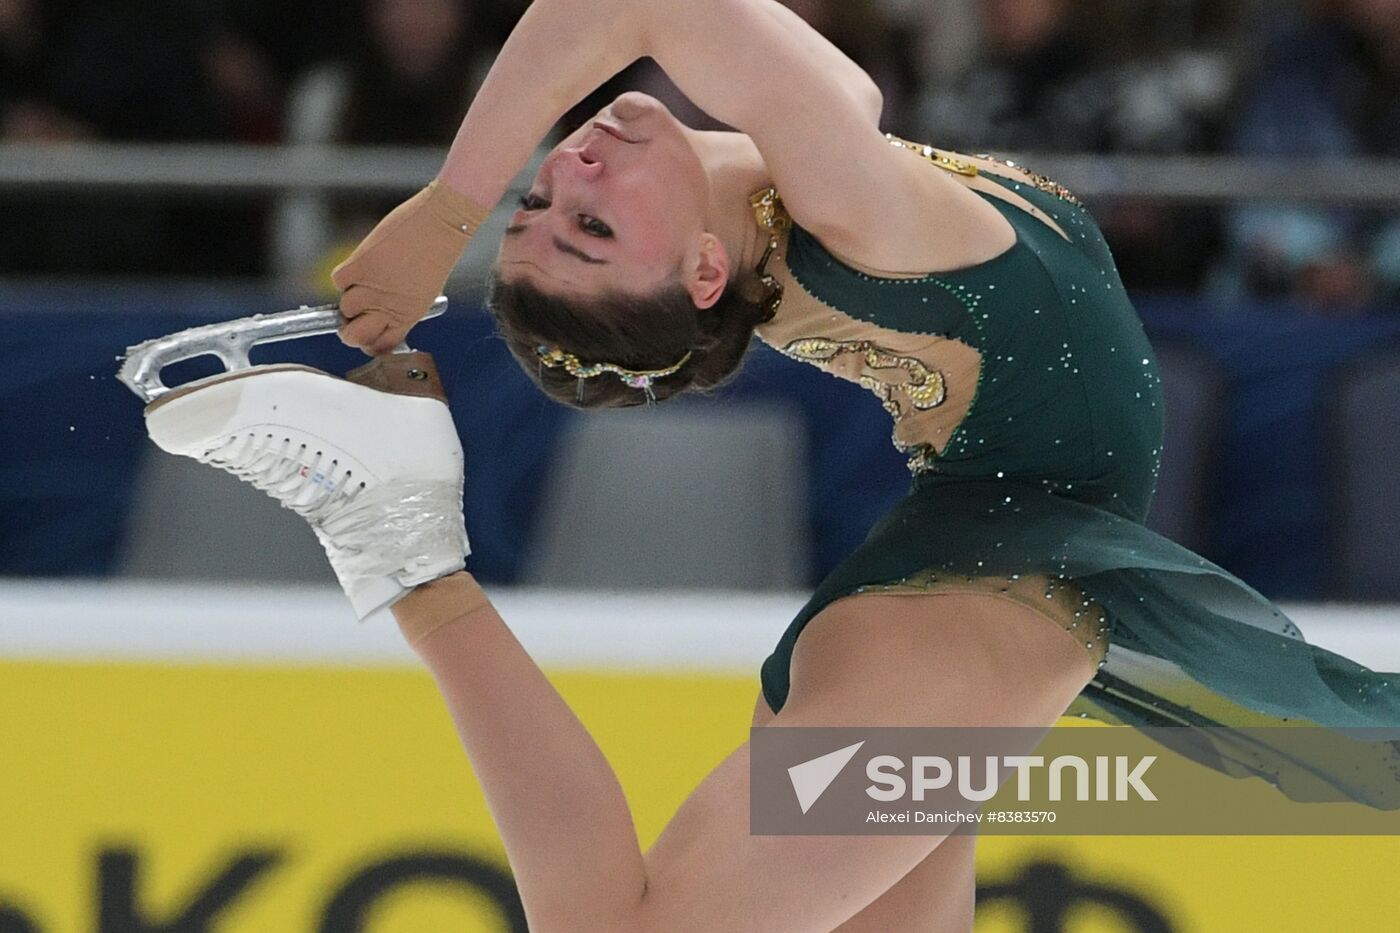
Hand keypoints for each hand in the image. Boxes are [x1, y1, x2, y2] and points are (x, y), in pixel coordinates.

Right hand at [332, 180, 490, 353]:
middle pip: (355, 336)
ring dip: (349, 295)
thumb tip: (379, 313)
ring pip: (345, 306)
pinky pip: (338, 280)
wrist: (440, 224)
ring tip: (364, 279)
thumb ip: (402, 306)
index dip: (368, 343)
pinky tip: (362, 263)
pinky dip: (345, 273)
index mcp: (409, 316)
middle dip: (349, 329)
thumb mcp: (424, 291)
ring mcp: (373, 287)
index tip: (365, 333)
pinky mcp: (360, 266)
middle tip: (350, 316)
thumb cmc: (436, 252)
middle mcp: (389, 307)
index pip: (380, 346)